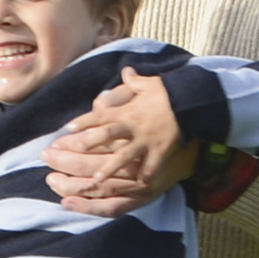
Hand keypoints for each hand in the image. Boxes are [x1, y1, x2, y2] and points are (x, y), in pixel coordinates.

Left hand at [44, 70, 192, 214]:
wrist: (190, 100)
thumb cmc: (168, 92)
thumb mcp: (148, 84)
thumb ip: (133, 82)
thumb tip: (126, 71)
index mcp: (128, 110)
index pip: (101, 115)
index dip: (84, 121)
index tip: (68, 128)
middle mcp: (134, 125)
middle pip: (107, 135)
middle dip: (89, 143)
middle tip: (71, 152)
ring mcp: (146, 139)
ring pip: (124, 155)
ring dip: (108, 168)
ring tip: (95, 180)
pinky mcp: (161, 150)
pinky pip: (151, 166)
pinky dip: (145, 176)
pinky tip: (137, 186)